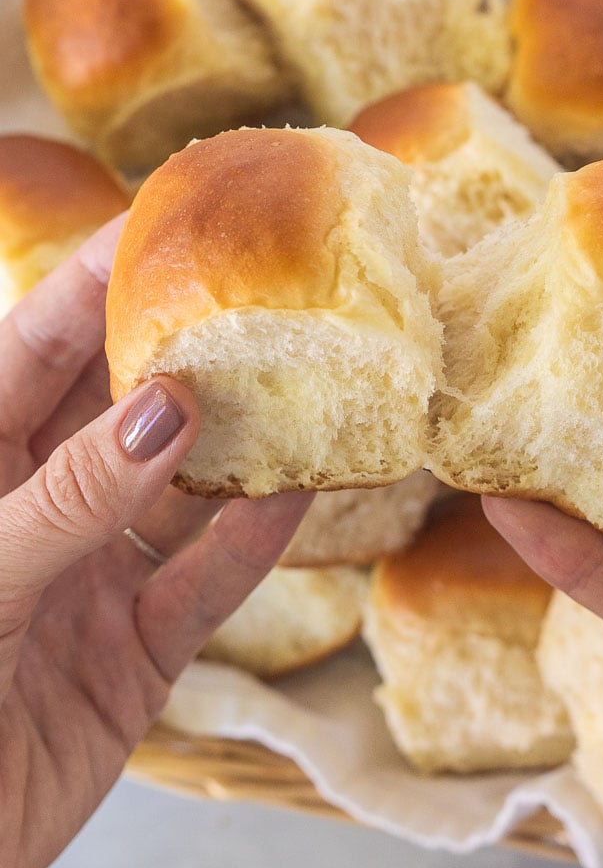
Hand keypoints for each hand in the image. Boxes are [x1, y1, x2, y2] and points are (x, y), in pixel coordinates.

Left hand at [0, 216, 310, 867]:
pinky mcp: (136, 650)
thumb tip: (169, 403)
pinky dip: (256, 540)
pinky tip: (304, 492)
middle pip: (118, 404)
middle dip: (183, 349)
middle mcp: (38, 505)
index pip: (33, 344)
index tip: (163, 217)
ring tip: (302, 379)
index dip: (93, 278)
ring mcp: (89, 575)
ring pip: (178, 488)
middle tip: (259, 290)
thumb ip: (72, 494)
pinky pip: (206, 580)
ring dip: (237, 441)